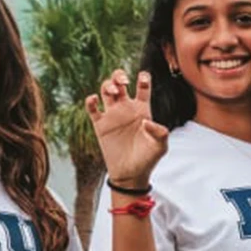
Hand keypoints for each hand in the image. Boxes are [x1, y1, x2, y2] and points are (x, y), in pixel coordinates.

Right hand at [85, 69, 169, 185]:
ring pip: (105, 91)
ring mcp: (112, 116)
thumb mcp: (160, 146)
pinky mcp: (100, 125)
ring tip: (112, 92)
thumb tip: (146, 121)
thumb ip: (160, 132)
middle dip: (119, 76)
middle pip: (120, 83)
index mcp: (142, 110)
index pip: (142, 87)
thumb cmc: (148, 159)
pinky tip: (93, 100)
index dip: (143, 78)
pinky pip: (92, 109)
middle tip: (123, 82)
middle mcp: (126, 109)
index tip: (143, 76)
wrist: (131, 175)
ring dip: (107, 85)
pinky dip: (90, 101)